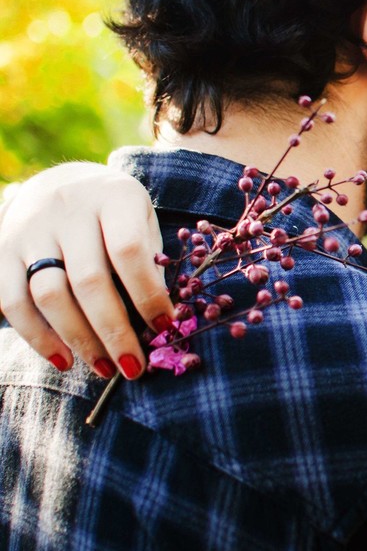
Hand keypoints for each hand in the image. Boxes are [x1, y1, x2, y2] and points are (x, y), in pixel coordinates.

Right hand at [0, 162, 173, 379]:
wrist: (62, 182)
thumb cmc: (116, 212)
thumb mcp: (143, 221)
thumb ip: (150, 260)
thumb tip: (161, 319)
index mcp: (114, 196)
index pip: (129, 251)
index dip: (148, 294)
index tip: (166, 327)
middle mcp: (69, 209)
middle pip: (89, 280)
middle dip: (114, 331)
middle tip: (134, 367)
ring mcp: (31, 230)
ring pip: (48, 295)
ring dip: (78, 339)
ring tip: (104, 368)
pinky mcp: (2, 250)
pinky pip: (12, 302)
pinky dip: (37, 337)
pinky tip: (64, 359)